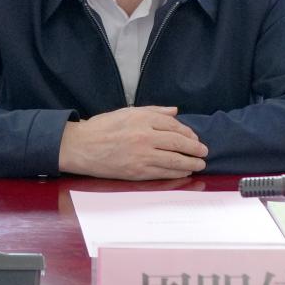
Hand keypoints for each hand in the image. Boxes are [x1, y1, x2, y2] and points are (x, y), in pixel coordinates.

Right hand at [58, 106, 208, 179]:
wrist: (81, 147)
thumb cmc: (102, 128)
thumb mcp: (127, 111)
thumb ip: (153, 111)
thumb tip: (175, 111)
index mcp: (142, 118)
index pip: (173, 125)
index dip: (187, 132)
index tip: (194, 138)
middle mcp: (144, 136)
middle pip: (177, 142)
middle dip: (194, 148)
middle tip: (203, 152)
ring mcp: (141, 155)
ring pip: (173, 159)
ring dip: (190, 163)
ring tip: (199, 164)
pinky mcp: (136, 171)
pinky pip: (162, 173)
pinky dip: (176, 173)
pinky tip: (184, 172)